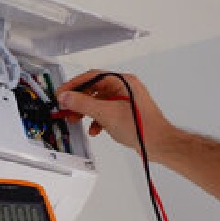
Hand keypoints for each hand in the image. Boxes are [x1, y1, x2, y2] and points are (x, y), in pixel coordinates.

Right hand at [56, 71, 179, 162]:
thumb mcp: (106, 114)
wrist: (158, 144)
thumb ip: (83, 104)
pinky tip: (94, 129)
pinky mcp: (124, 112)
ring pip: (97, 102)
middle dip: (77, 100)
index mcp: (123, 82)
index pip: (92, 77)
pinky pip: (104, 112)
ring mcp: (124, 101)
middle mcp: (124, 89)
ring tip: (75, 119)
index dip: (73, 85)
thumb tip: (66, 97)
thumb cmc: (142, 127)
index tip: (61, 94)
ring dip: (85, 111)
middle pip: (93, 89)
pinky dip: (96, 119)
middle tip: (65, 107)